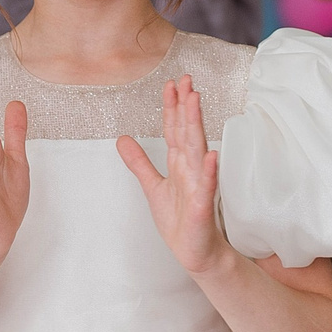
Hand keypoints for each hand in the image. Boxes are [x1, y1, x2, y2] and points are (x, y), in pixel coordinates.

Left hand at [118, 75, 224, 274]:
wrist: (194, 252)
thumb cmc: (179, 221)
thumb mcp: (152, 187)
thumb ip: (139, 162)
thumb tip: (121, 139)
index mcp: (178, 164)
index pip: (174, 129)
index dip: (172, 107)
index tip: (172, 84)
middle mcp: (190, 169)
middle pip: (187, 132)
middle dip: (186, 106)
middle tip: (186, 80)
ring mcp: (198, 186)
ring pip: (196, 150)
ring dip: (196, 126)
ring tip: (195, 101)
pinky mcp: (202, 207)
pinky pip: (206, 187)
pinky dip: (207, 171)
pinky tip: (210, 154)